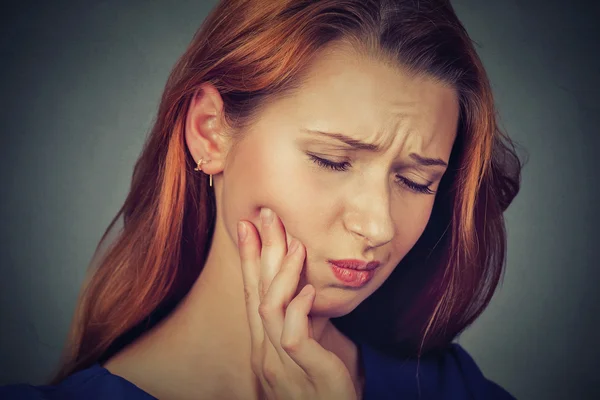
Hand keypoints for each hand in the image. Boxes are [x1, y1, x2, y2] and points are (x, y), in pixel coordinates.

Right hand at [237, 207, 357, 399]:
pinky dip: (298, 309)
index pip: (253, 292)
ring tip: (296, 244)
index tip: (247, 225)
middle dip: (260, 251)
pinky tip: (310, 291)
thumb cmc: (329, 387)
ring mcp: (281, 364)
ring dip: (282, 272)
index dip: (249, 258)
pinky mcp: (305, 373)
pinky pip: (293, 336)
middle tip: (265, 214)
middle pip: (257, 292)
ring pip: (269, 308)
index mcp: (267, 342)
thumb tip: (309, 287)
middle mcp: (267, 351)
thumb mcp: (316, 345)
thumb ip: (307, 320)